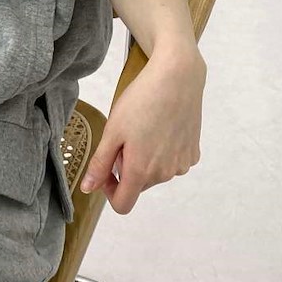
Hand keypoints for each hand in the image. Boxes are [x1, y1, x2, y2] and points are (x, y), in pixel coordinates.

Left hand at [79, 46, 205, 213]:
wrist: (177, 77)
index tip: (106, 169)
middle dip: (126, 169)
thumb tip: (88, 189)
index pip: (123, 204)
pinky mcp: (193, 153)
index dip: (109, 191)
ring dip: (145, 160)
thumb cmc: (141, 101)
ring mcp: (182, 164)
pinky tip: (160, 128)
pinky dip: (162, 152)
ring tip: (143, 130)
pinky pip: (172, 162)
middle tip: (124, 138)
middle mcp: (165, 173)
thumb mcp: (112, 131)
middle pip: (138, 185)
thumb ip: (100, 164)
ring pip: (155, 173)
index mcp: (141, 171)